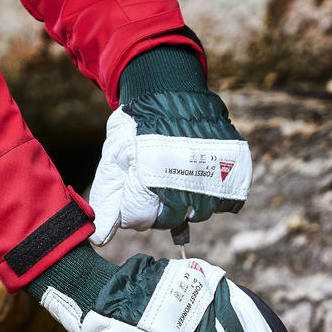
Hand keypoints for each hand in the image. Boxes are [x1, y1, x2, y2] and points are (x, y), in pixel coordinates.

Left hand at [88, 47, 251, 245]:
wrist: (168, 90)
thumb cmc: (137, 129)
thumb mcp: (114, 161)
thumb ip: (108, 202)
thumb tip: (98, 241)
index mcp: (150, 183)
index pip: (145, 220)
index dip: (139, 210)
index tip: (139, 190)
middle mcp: (183, 184)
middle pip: (175, 220)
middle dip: (165, 207)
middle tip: (161, 182)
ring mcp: (210, 176)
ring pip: (203, 213)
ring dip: (193, 203)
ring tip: (183, 178)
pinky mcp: (232, 167)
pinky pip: (231, 201)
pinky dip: (220, 196)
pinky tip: (206, 179)